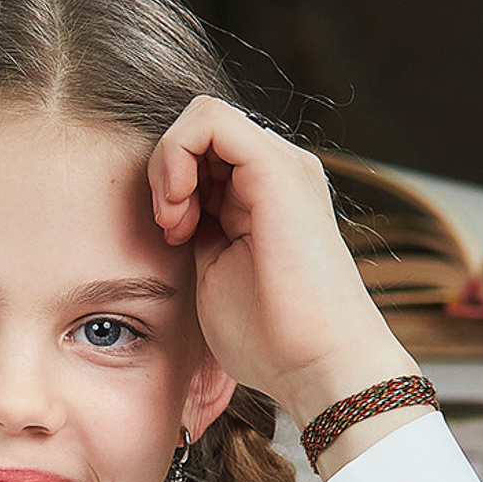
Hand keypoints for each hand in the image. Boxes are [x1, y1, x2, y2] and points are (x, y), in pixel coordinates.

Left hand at [149, 97, 421, 437]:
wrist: (317, 366)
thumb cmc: (269, 339)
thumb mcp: (215, 272)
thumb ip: (199, 231)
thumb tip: (173, 209)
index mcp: (264, 196)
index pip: (203, 152)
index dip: (171, 182)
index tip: (169, 233)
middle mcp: (277, 172)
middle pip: (200, 129)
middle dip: (165, 170)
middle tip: (170, 226)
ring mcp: (282, 165)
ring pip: (201, 115)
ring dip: (168, 163)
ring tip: (175, 219)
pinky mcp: (277, 168)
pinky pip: (208, 119)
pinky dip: (175, 154)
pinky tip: (179, 205)